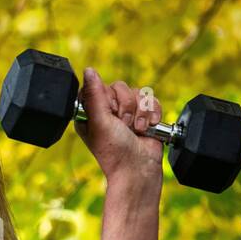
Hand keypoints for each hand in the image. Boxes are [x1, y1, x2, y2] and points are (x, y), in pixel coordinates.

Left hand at [75, 67, 164, 182]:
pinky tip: (148, 128)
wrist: (139, 168)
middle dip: (126, 107)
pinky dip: (152, 114)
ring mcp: (127, 113)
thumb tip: (88, 70)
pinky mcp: (144, 116)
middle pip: (120, 86)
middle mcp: (107, 112)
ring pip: (137, 92)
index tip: (110, 113)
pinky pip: (151, 99)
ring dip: (140, 113)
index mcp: (90, 113)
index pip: (98, 86)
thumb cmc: (116, 151)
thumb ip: (94, 95)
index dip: (107, 97)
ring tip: (137, 130)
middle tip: (124, 125)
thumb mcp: (100, 122)